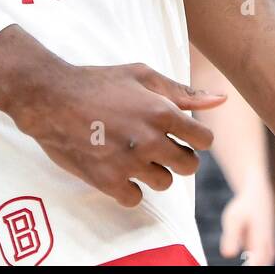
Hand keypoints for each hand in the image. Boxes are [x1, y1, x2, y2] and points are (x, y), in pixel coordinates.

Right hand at [0, 28, 225, 205]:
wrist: (52, 98)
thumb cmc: (99, 81)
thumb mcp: (142, 75)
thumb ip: (183, 91)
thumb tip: (222, 100)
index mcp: (162, 112)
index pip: (204, 140)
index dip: (195, 137)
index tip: (181, 132)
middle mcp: (150, 140)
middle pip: (189, 165)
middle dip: (179, 155)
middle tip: (158, 143)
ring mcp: (130, 163)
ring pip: (165, 182)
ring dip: (155, 170)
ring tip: (134, 151)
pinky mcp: (108, 182)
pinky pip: (136, 198)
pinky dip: (130, 187)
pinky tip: (119, 167)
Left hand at [219, 175, 274, 265]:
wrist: (259, 197)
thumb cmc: (244, 207)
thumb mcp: (233, 218)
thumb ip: (231, 236)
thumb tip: (227, 255)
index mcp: (261, 245)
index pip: (254, 267)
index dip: (246, 270)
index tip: (234, 273)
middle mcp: (268, 252)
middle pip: (259, 267)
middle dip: (248, 269)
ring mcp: (269, 254)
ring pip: (260, 266)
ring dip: (250, 266)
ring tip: (240, 257)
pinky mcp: (267, 254)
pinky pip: (259, 264)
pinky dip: (252, 264)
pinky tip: (244, 261)